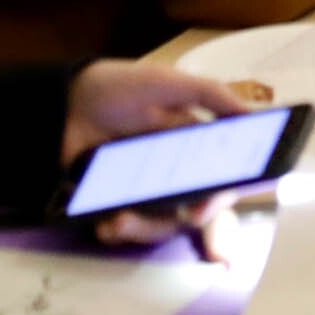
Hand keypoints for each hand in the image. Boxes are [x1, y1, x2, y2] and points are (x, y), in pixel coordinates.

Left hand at [63, 62, 251, 247]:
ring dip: (146, 229)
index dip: (224, 194)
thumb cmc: (118, 88)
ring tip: (122, 221)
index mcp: (193, 143)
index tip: (213, 202)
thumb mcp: (167, 83)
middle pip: (196, 209)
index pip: (221, 177)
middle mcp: (174, 170)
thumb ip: (211, 94)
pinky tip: (107, 224)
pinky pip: (127, 229)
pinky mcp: (115, 201)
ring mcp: (144, 189)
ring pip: (161, 225)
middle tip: (186, 215)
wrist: (62, 103)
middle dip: (192, 218)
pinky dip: (119, 231)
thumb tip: (252, 115)